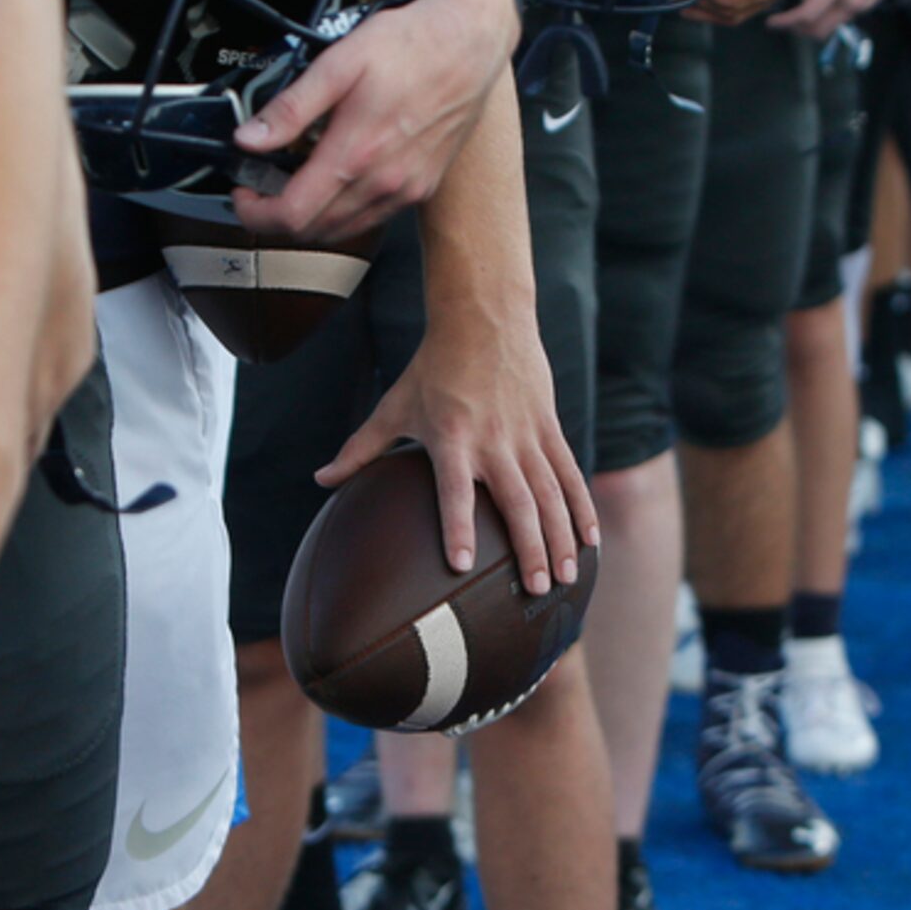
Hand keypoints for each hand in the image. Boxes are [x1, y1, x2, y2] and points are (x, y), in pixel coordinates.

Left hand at [231, 0, 518, 240]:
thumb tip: (250, 138)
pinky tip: (335, 180)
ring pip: (342, 230)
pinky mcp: (422, 187)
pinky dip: (342, 212)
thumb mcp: (339, 64)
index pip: (293, 216)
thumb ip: (291, 108)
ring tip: (293, 182)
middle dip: (277, 216)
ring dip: (309, 217)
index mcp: (357, 154)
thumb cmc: (411, 44)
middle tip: (261, 186)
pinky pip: (371, 218)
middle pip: (314, 231)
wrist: (470, 40)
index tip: (243, 194)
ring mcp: (406, 189)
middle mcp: (384, 182)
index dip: (256, 213)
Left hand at [316, 314, 595, 593]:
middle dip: (529, 548)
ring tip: (567, 578)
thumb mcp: (393, 406)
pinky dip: (581, 506)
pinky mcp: (549, 427)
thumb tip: (320, 480)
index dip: (458, 526)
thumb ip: (360, 449)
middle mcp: (493, 440)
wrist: (484, 319)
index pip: (454, 490)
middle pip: (517, 501)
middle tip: (536, 590)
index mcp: (451, 437)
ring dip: (562, 537)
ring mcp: (526, 434)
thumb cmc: (431, 369)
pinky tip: (590, 539)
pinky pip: (570, 472)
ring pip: (550, 493)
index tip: (462, 565)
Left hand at [768, 0, 910, 36]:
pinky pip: (843, 15)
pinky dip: (829, 13)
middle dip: (797, 29)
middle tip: (781, 20)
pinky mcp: (871, 1)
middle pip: (818, 31)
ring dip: (814, 21)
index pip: (806, 15)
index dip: (785, 22)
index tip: (771, 21)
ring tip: (801, 6)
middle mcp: (852, 0)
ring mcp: (864, 3)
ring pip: (831, 24)